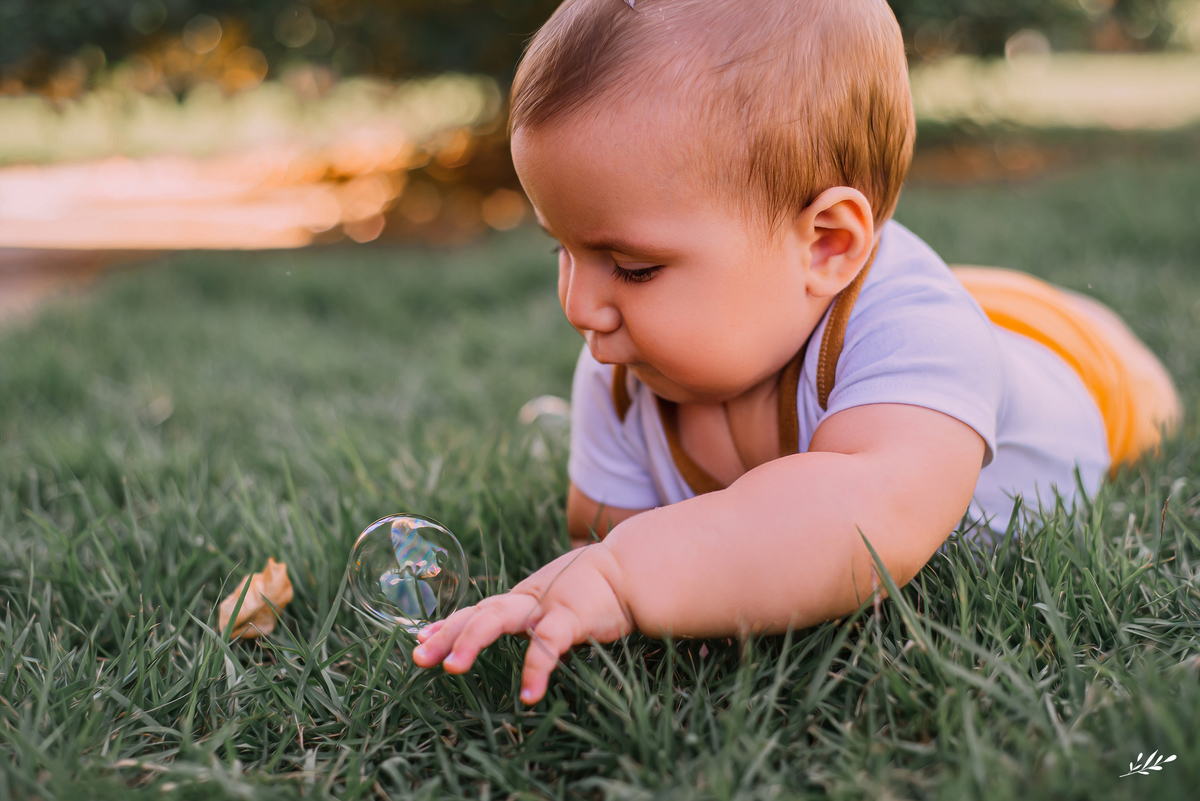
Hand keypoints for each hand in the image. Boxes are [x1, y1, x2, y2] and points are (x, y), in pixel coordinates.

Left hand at [411, 543, 634, 703]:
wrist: (630, 571)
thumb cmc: (592, 592)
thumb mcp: (555, 609)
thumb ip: (535, 625)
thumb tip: (517, 647)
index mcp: (521, 601)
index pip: (476, 611)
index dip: (448, 625)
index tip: (419, 641)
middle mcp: (526, 600)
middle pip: (478, 613)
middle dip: (447, 634)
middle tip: (420, 658)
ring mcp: (547, 605)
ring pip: (499, 617)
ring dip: (472, 639)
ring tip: (453, 667)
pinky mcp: (573, 616)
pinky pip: (548, 644)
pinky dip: (537, 668)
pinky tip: (529, 695)